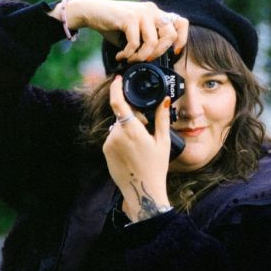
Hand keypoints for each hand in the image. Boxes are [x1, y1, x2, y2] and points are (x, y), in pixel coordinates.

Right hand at [50, 0, 188, 62]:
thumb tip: (155, 63)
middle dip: (159, 53)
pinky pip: (135, 43)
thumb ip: (147, 43)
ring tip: (129, 59)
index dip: (181, 40)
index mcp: (157, 13)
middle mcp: (153, 10)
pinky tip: (120, 56)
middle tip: (146, 60)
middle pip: (171, 35)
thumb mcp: (135, 34)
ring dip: (140, 56)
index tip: (173, 53)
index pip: (182, 23)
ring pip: (153, 42)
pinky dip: (128, 54)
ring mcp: (142, 12)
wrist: (92, 12)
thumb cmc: (114, 26)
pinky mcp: (129, 17)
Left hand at [102, 75, 171, 221]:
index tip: (117, 80)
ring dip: (127, 130)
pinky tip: (132, 153)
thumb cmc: (155, 167)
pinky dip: (122, 140)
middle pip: (122, 116)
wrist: (141, 190)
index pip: (118, 103)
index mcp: (131, 129)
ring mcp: (108, 144)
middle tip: (146, 131)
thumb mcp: (163, 141)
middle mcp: (116, 134)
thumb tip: (165, 99)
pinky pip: (113, 139)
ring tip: (140, 147)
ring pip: (118, 128)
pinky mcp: (105, 152)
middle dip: (133, 118)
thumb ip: (162, 118)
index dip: (116, 88)